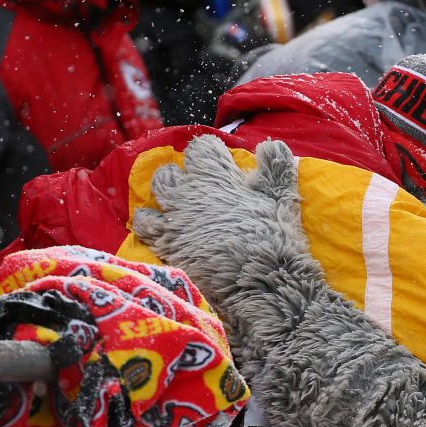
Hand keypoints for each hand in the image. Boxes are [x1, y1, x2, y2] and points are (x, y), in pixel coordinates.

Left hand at [132, 135, 301, 307]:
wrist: (258, 282)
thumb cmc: (272, 236)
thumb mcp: (281, 196)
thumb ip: (275, 166)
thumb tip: (270, 144)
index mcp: (213, 176)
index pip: (201, 148)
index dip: (212, 153)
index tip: (222, 163)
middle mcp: (185, 193)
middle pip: (169, 172)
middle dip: (181, 176)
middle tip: (198, 190)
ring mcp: (172, 220)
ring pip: (153, 197)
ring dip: (164, 199)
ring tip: (177, 209)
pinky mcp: (164, 246)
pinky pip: (144, 228)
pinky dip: (152, 226)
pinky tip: (165, 233)